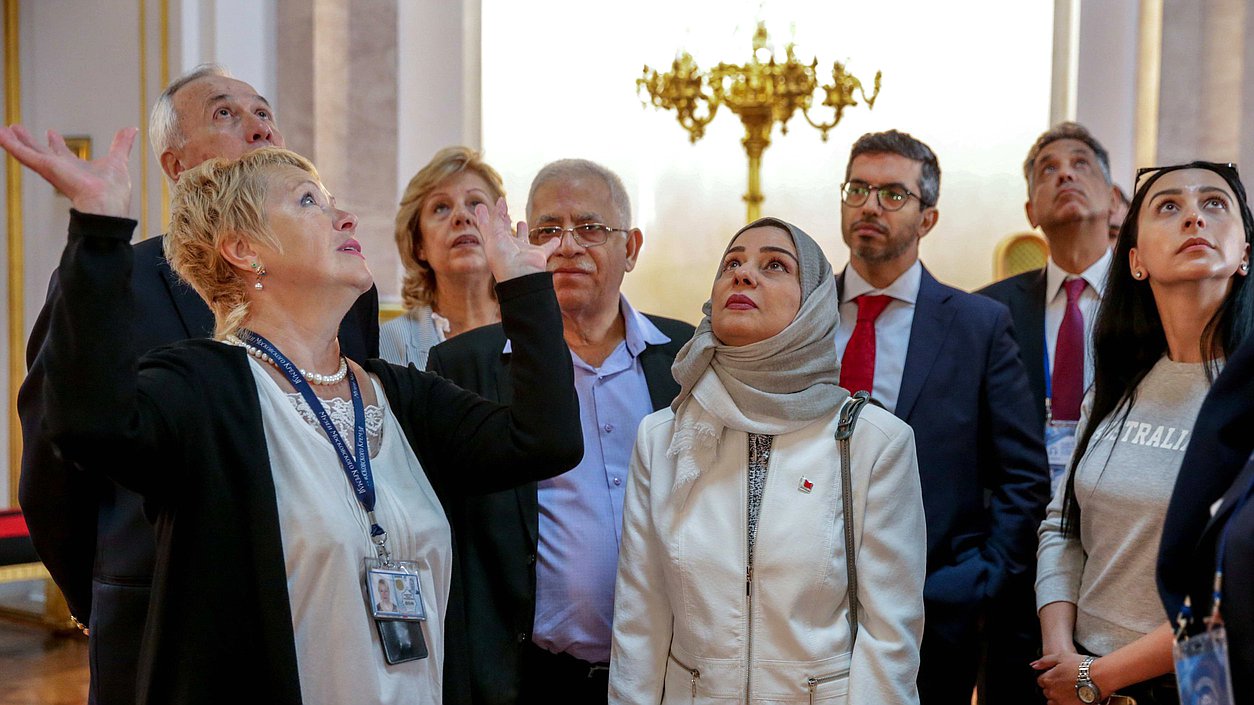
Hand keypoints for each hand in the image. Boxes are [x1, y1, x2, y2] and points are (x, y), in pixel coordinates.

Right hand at [0, 125, 136, 216]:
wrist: (107, 205)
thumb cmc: (114, 190)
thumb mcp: (118, 160)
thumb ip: (121, 144)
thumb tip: (131, 129)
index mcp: (77, 168)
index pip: (63, 154)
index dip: (56, 143)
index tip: (50, 133)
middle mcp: (62, 170)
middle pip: (41, 152)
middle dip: (30, 141)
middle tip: (16, 128)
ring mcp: (52, 170)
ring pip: (28, 153)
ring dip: (15, 142)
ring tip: (3, 130)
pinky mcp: (46, 168)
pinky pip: (24, 155)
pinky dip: (12, 145)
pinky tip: (1, 135)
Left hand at [474, 198, 558, 281]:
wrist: (520, 276)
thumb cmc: (504, 258)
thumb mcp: (495, 234)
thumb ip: (497, 217)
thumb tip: (501, 201)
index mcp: (495, 243)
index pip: (488, 227)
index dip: (484, 217)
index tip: (481, 206)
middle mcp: (508, 247)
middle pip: (505, 232)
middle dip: (503, 222)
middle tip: (503, 211)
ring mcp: (523, 252)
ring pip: (523, 239)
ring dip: (522, 231)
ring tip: (521, 222)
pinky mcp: (539, 255)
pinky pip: (548, 247)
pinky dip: (553, 243)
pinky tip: (557, 238)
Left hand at [1031, 651, 1085, 704]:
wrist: (1099, 677)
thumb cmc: (1081, 665)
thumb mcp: (1061, 656)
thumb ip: (1045, 661)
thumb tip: (1034, 665)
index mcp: (1048, 679)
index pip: (1040, 681)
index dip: (1049, 677)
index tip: (1057, 676)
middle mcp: (1052, 692)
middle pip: (1047, 691)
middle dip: (1053, 687)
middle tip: (1065, 682)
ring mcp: (1060, 701)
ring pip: (1052, 701)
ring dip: (1057, 697)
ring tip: (1069, 690)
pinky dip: (1064, 702)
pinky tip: (1073, 697)